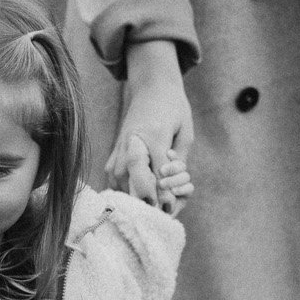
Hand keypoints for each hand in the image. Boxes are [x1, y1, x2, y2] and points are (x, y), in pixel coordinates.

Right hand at [105, 41, 193, 205]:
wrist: (152, 88)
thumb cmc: (173, 109)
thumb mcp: (185, 132)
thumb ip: (178, 160)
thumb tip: (169, 189)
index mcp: (154, 133)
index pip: (157, 170)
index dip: (164, 192)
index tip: (169, 207)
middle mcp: (132, 141)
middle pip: (133, 177)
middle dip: (145, 198)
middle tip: (157, 211)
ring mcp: (120, 147)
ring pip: (120, 180)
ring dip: (133, 197)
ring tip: (148, 205)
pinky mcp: (114, 152)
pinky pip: (114, 178)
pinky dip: (123, 190)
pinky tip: (136, 196)